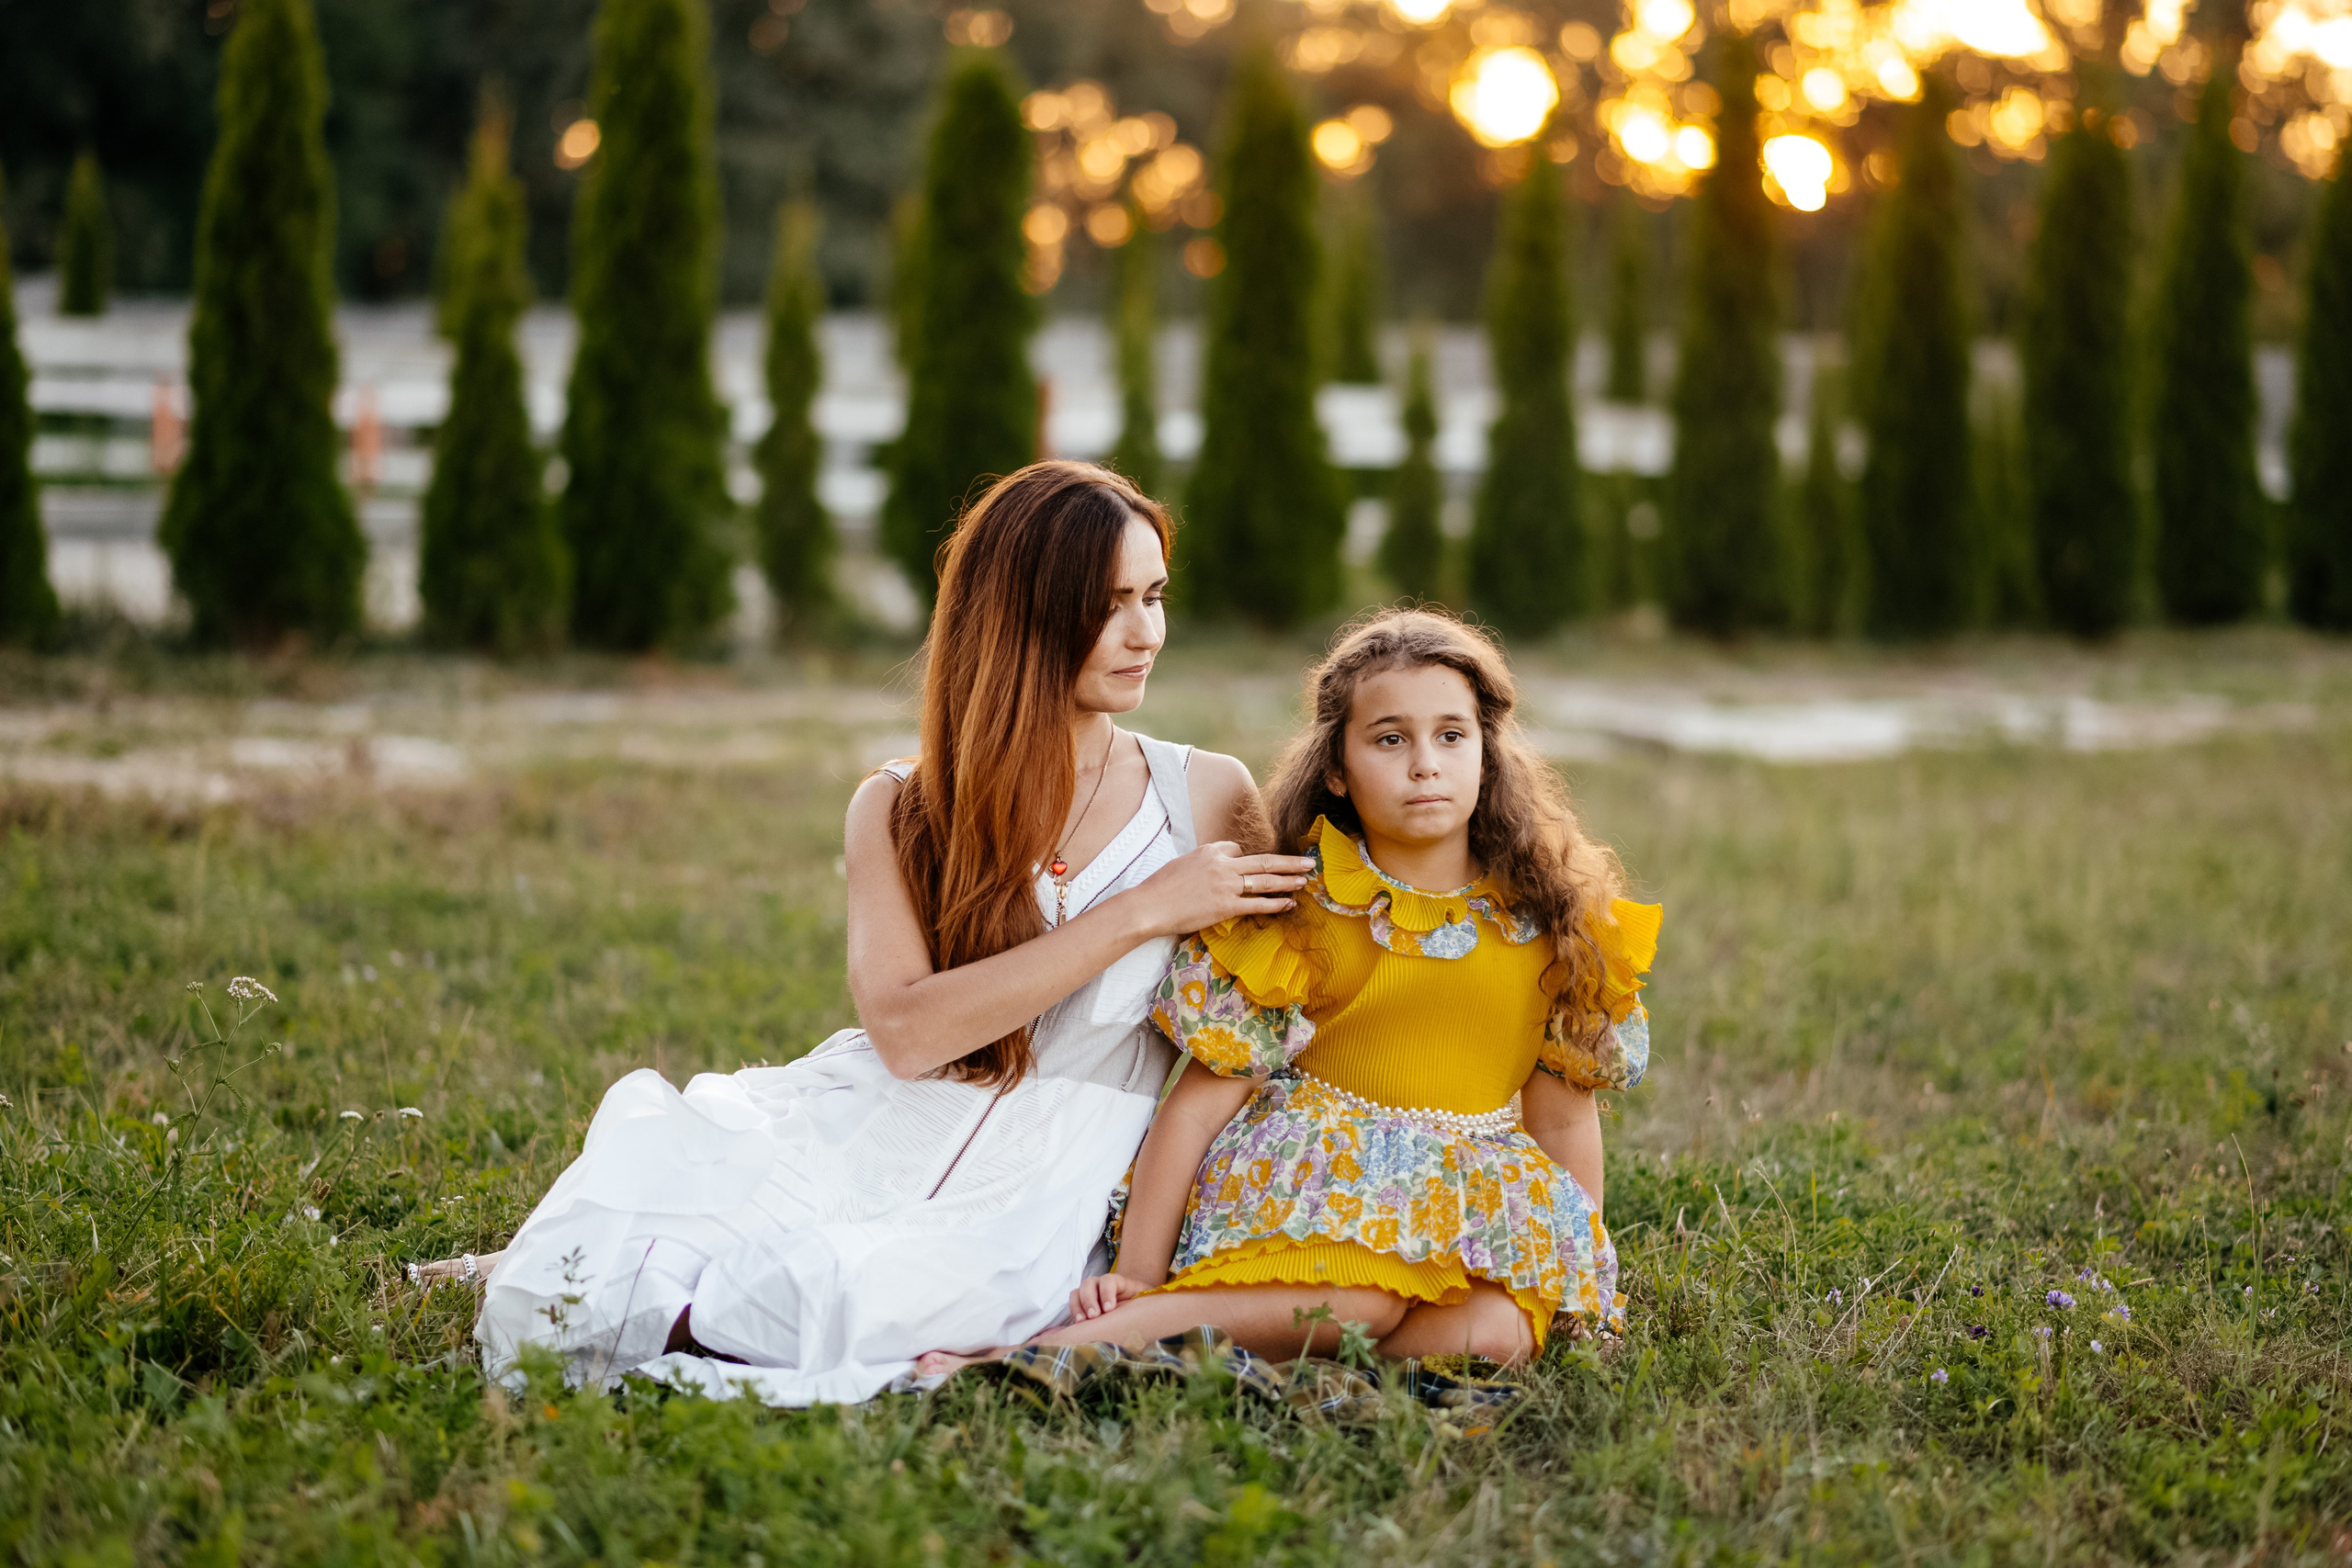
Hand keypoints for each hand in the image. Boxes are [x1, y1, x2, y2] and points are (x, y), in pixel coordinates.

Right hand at [1069, 1271, 1149, 1321]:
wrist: (1134, 1302)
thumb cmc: (1140, 1302)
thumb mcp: (1145, 1300)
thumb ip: (1145, 1303)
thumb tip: (1154, 1316)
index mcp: (1117, 1282)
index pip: (1109, 1281)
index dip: (1107, 1292)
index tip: (1109, 1309)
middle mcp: (1101, 1284)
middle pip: (1089, 1283)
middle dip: (1090, 1299)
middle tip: (1094, 1315)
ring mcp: (1090, 1293)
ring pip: (1078, 1292)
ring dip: (1078, 1306)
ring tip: (1082, 1321)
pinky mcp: (1083, 1304)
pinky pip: (1073, 1303)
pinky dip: (1074, 1311)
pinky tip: (1077, 1324)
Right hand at [1122, 841, 1312, 937]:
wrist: (1150, 905)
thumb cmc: (1161, 887)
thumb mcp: (1183, 863)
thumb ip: (1203, 863)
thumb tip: (1215, 868)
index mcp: (1211, 851)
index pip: (1237, 849)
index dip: (1248, 858)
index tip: (1257, 866)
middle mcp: (1223, 864)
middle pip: (1264, 861)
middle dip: (1289, 862)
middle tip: (1308, 861)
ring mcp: (1227, 885)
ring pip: (1266, 880)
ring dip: (1289, 880)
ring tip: (1305, 880)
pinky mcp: (1226, 906)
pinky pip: (1258, 904)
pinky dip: (1276, 904)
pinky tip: (1289, 903)